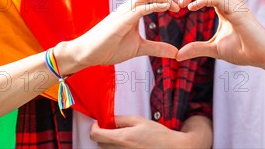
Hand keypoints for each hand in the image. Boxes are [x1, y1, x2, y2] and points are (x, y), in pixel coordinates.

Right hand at [58, 0, 179, 73]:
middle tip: (180, 3)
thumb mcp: (139, 48)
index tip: (179, 6)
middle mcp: (129, 6)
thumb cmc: (109, 48)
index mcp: (133, 9)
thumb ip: (157, 48)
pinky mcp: (121, 21)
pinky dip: (155, 5)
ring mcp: (125, 11)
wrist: (87, 53)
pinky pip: (140, 7)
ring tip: (175, 7)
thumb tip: (176, 52)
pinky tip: (166, 8)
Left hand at [90, 115, 209, 147]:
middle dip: (102, 134)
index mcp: (122, 138)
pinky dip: (117, 148)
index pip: (96, 135)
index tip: (98, 124)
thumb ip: (121, 119)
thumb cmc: (157, 134)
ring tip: (124, 136)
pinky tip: (129, 143)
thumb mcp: (139, 120)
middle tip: (113, 128)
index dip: (94, 128)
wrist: (171, 148)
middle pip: (99, 143)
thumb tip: (109, 119)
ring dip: (110, 142)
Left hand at [177, 0, 264, 73]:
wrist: (264, 56)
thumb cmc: (244, 50)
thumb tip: (178, 55)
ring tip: (184, 4)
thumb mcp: (215, 48)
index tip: (179, 7)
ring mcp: (234, 2)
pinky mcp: (237, 9)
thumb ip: (197, 48)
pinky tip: (192, 8)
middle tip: (179, 4)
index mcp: (225, 4)